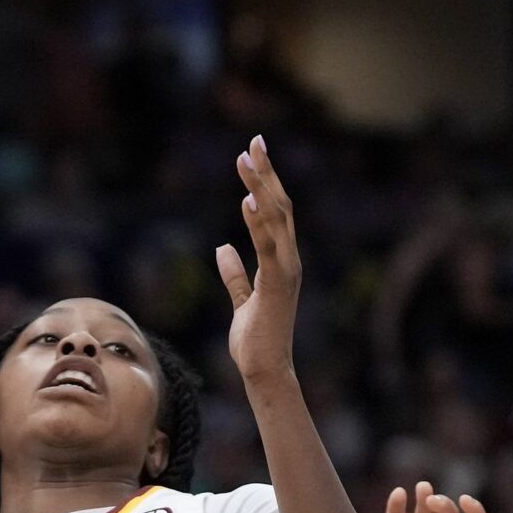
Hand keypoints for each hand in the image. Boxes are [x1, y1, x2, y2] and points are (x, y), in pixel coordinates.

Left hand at [216, 135, 300, 383]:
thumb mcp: (241, 300)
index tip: (252, 154)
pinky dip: (258, 222)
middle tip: (254, 141)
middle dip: (267, 172)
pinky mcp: (276, 285)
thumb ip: (235, 274)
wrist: (264, 371)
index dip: (266, 182)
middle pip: (280, 206)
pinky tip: (247, 200)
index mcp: (282, 262)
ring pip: (276, 219)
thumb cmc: (255, 341)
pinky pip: (267, 247)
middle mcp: (289, 261)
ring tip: (247, 159)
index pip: (276, 213)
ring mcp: (286, 272)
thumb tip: (223, 247)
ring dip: (261, 187)